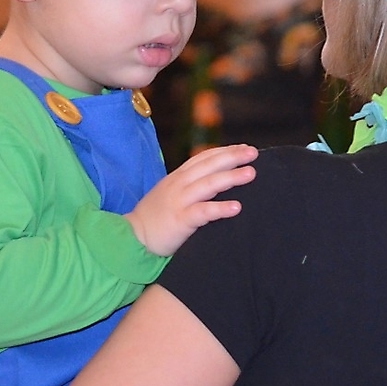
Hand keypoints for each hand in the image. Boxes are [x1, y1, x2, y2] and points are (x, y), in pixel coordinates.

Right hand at [124, 144, 255, 256]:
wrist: (133, 237)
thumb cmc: (155, 218)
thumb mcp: (170, 194)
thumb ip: (189, 185)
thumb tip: (215, 180)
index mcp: (177, 177)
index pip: (203, 158)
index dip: (224, 151)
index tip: (243, 147)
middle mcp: (179, 184)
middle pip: (208, 165)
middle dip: (232, 157)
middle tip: (253, 152)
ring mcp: (179, 201)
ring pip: (208, 184)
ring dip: (231, 177)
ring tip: (250, 173)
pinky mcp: (180, 220)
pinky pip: (203, 212)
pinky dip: (220, 208)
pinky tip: (236, 207)